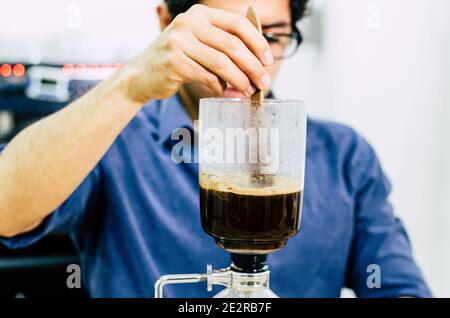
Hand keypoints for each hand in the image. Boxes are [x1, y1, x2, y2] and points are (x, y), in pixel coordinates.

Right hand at [123, 4, 273, 102]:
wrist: (141, 75)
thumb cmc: (176, 61)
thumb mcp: (198, 44)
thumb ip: (222, 46)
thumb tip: (258, 63)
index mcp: (199, 14)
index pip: (238, 24)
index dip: (258, 42)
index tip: (268, 60)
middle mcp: (189, 23)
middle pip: (233, 45)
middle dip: (253, 66)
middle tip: (264, 82)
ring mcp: (180, 41)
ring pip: (222, 63)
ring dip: (240, 80)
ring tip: (249, 91)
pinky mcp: (175, 62)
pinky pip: (208, 77)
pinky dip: (219, 87)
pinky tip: (223, 92)